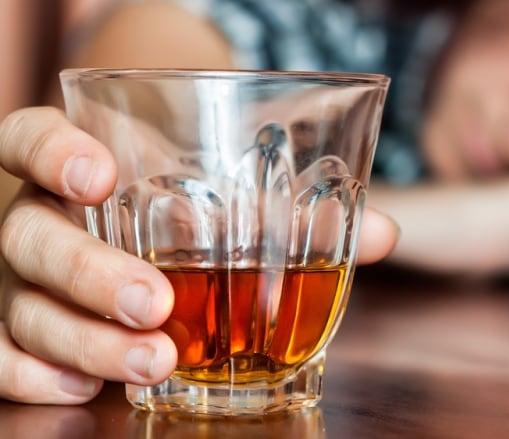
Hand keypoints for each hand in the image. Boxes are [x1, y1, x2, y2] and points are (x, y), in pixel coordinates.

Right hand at [0, 107, 397, 403]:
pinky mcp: (17, 331)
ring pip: (23, 307)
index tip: (101, 172)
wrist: (127, 231)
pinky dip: (39, 376)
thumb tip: (382, 233)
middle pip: (31, 236)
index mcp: (68, 167)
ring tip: (154, 360)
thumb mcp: (218, 202)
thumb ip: (291, 214)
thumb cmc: (177, 210)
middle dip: (88, 272)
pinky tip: (88, 390)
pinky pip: (4, 357)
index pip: (27, 137)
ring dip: (85, 340)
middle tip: (153, 302)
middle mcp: (33, 217)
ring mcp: (18, 279)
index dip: (53, 152)